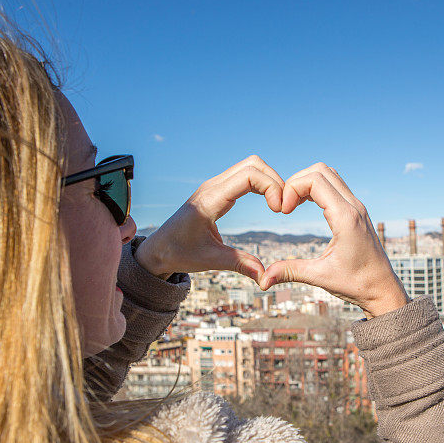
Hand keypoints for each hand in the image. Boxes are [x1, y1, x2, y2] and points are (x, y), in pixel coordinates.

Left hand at [135, 155, 283, 283]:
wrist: (159, 249)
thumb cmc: (180, 253)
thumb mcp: (210, 260)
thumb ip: (239, 264)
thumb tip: (265, 277)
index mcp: (209, 201)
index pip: (248, 176)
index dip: (271, 187)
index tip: (279, 211)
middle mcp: (212, 187)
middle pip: (253, 164)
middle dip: (275, 180)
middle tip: (284, 206)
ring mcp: (214, 186)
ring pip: (250, 166)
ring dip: (269, 180)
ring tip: (279, 204)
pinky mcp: (217, 190)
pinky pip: (244, 175)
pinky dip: (261, 183)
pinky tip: (269, 201)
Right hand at [259, 163, 409, 318]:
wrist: (384, 290)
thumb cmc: (358, 284)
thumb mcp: (321, 277)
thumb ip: (290, 272)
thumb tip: (262, 280)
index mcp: (346, 218)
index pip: (315, 179)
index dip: (291, 188)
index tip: (282, 211)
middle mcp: (354, 207)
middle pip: (321, 170)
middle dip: (296, 182)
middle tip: (285, 206)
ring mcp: (357, 207)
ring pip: (329, 175)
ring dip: (307, 183)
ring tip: (292, 205)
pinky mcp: (357, 212)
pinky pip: (335, 186)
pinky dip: (317, 188)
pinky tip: (304, 206)